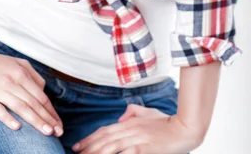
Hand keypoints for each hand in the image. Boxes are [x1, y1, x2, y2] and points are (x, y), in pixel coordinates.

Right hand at [0, 48, 63, 136]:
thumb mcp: (17, 62)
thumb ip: (32, 75)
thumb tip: (44, 91)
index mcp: (21, 73)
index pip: (40, 96)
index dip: (51, 111)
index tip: (59, 124)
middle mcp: (12, 82)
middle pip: (33, 103)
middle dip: (47, 119)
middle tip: (58, 132)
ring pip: (20, 107)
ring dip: (35, 121)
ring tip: (46, 132)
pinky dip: (8, 118)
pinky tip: (17, 127)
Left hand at [71, 104, 201, 153]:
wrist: (185, 128)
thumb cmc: (167, 122)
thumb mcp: (148, 113)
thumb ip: (133, 113)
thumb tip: (121, 118)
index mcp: (129, 123)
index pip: (104, 131)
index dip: (90, 138)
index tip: (78, 146)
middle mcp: (130, 130)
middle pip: (105, 139)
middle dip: (89, 147)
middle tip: (76, 153)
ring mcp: (137, 139)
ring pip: (112, 146)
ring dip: (97, 152)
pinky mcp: (145, 149)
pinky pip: (126, 153)